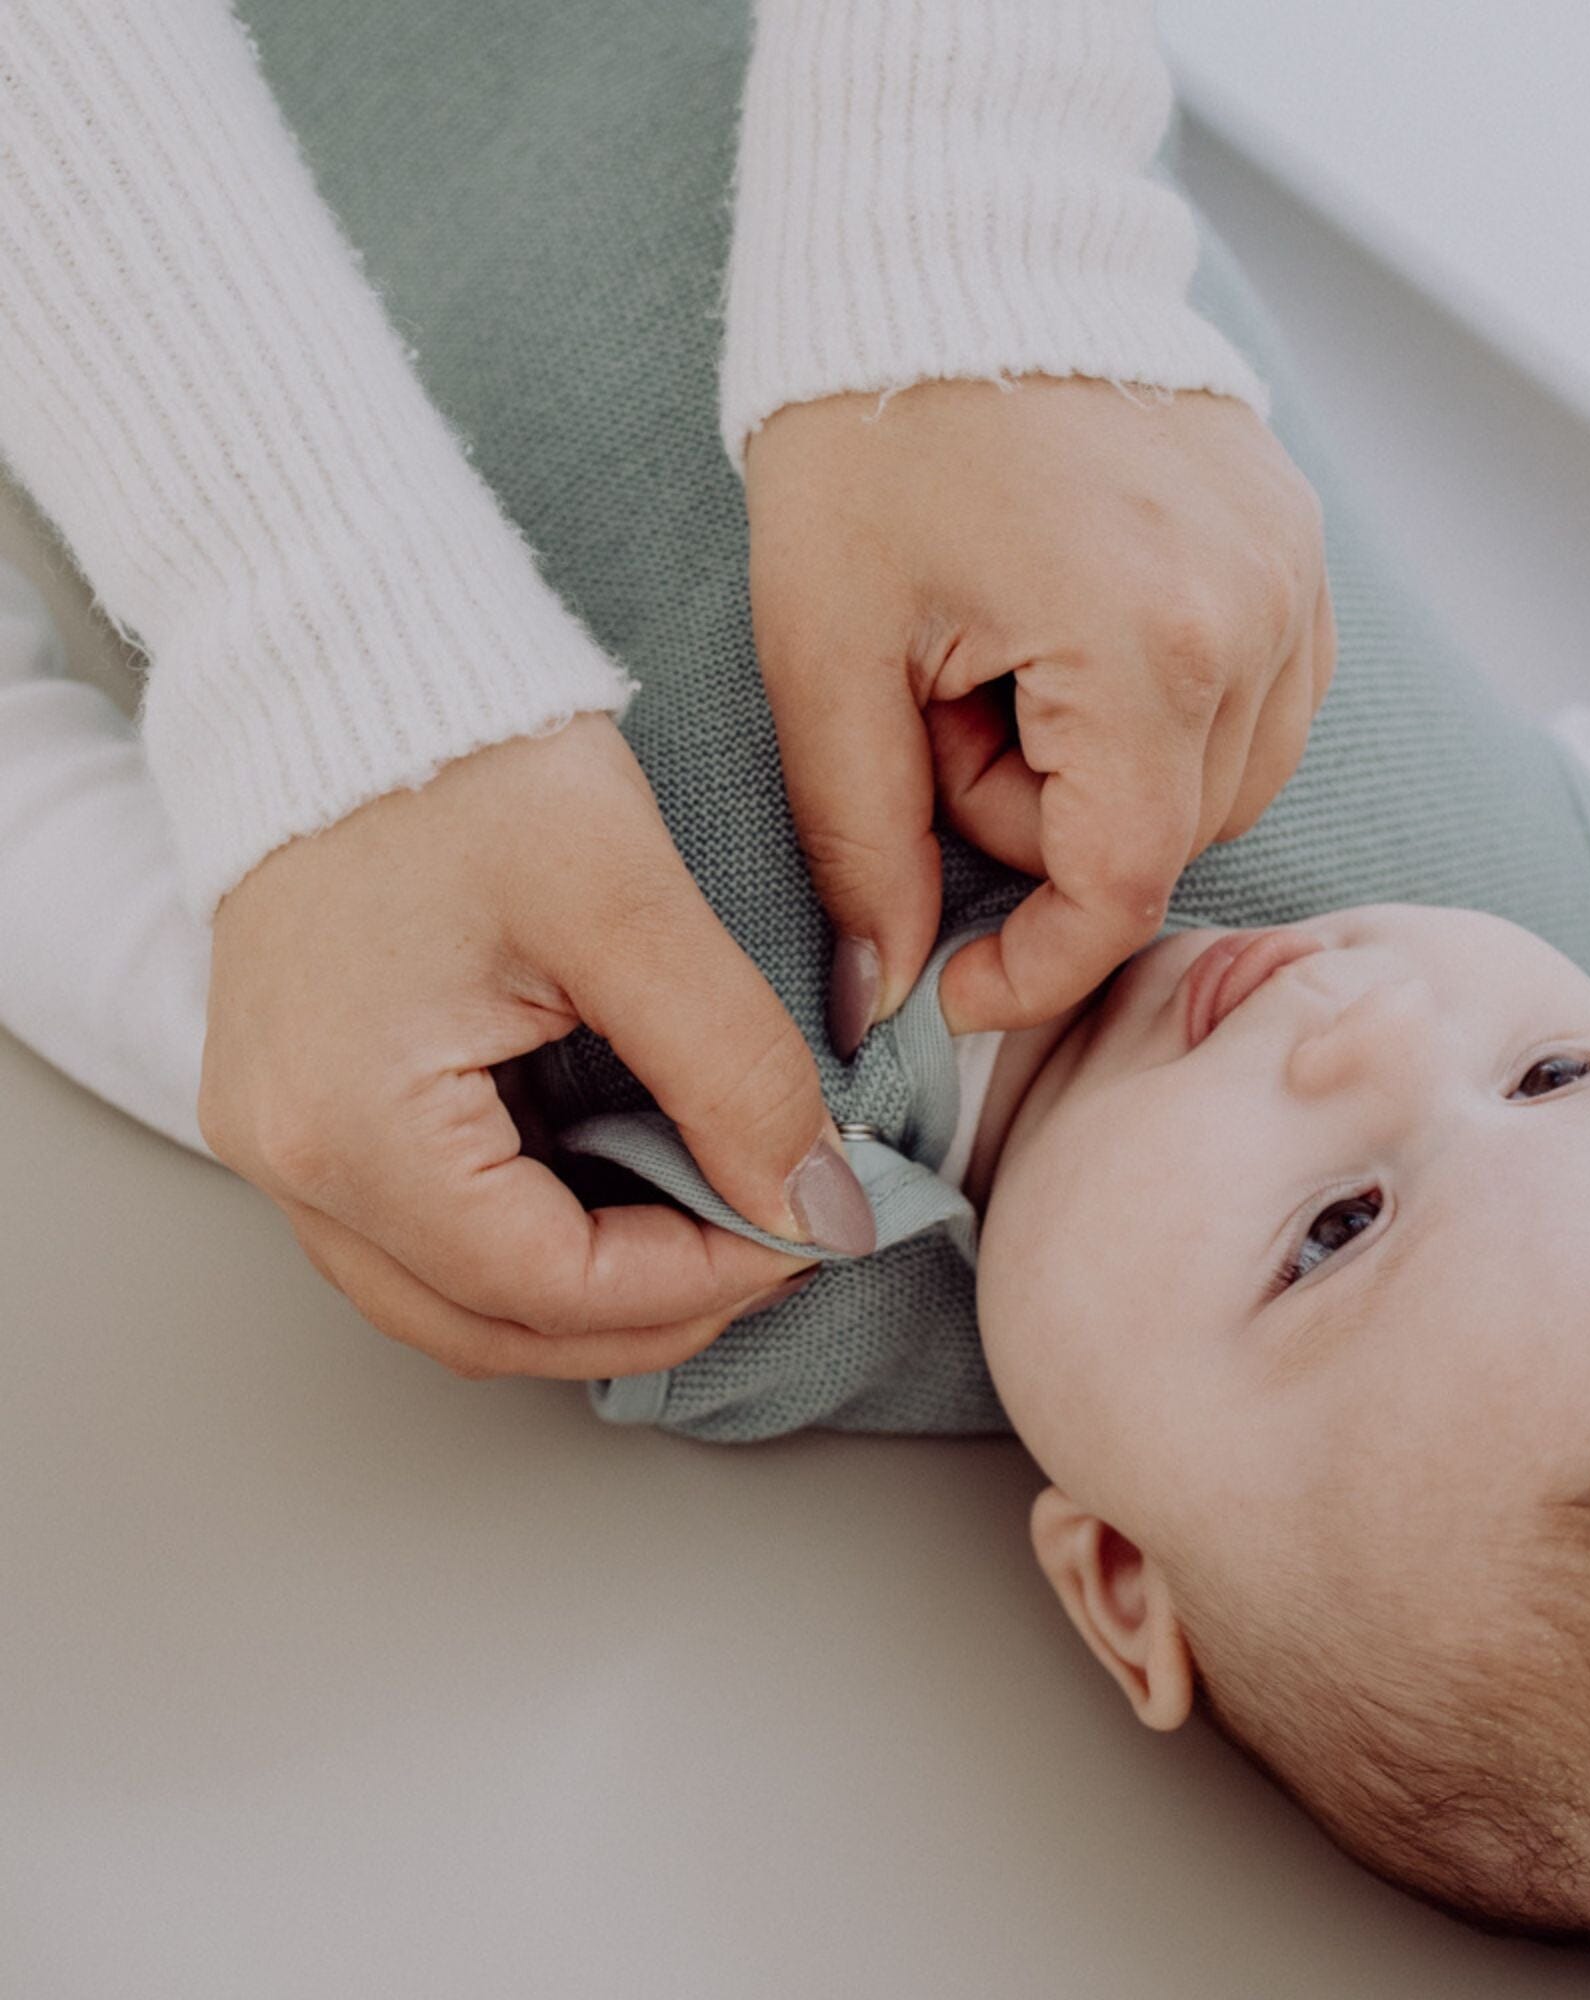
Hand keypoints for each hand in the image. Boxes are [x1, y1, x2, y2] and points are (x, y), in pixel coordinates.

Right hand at [199, 715, 873, 1380]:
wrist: (350, 661)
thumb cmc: (466, 755)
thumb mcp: (628, 906)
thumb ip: (733, 1068)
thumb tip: (817, 1206)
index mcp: (348, 1121)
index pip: (545, 1286)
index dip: (698, 1282)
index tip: (810, 1231)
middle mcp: (288, 1157)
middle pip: (488, 1325)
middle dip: (652, 1310)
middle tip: (779, 1249)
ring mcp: (287, 1136)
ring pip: (456, 1296)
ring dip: (596, 1288)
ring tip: (719, 1222)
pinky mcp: (312, 1103)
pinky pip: (430, 1230)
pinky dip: (542, 1235)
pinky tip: (633, 1182)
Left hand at [744, 376, 1333, 1046]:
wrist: (948, 252)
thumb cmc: (865, 438)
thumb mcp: (825, 651)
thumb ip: (862, 842)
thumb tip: (883, 996)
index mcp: (1144, 638)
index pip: (1123, 884)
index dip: (1041, 968)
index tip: (961, 988)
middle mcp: (1254, 611)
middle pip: (1164, 838)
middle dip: (1040, 829)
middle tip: (944, 713)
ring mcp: (1293, 571)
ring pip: (1218, 786)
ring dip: (1102, 777)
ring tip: (1006, 668)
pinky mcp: (1298, 543)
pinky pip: (1255, 708)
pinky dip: (1162, 720)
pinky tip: (1076, 642)